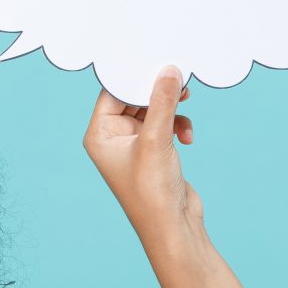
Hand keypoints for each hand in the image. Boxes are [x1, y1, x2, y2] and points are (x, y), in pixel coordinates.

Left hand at [82, 67, 201, 232]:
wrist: (173, 226)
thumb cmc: (152, 192)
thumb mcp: (157, 139)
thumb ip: (162, 102)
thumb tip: (169, 70)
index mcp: (99, 135)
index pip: (112, 93)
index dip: (133, 76)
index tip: (156, 61)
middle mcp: (112, 138)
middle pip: (133, 98)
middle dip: (157, 90)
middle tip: (179, 78)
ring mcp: (134, 145)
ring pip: (153, 110)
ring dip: (171, 107)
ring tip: (188, 102)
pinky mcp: (153, 151)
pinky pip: (165, 124)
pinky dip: (178, 124)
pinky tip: (187, 136)